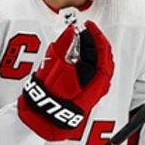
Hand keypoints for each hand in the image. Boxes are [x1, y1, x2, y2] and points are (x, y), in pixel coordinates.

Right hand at [18, 23, 114, 140]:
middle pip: (103, 59)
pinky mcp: (88, 92)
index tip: (88, 26)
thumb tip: (71, 31)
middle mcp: (98, 87)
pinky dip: (88, 59)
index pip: (103, 54)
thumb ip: (62, 47)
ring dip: (92, 49)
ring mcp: (94, 90)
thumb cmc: (46, 96)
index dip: (97, 37)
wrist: (41, 118)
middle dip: (95, 41)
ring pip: (99, 64)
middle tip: (85, 29)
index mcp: (94, 81)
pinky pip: (93, 71)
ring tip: (81, 37)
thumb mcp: (52, 67)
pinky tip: (79, 52)